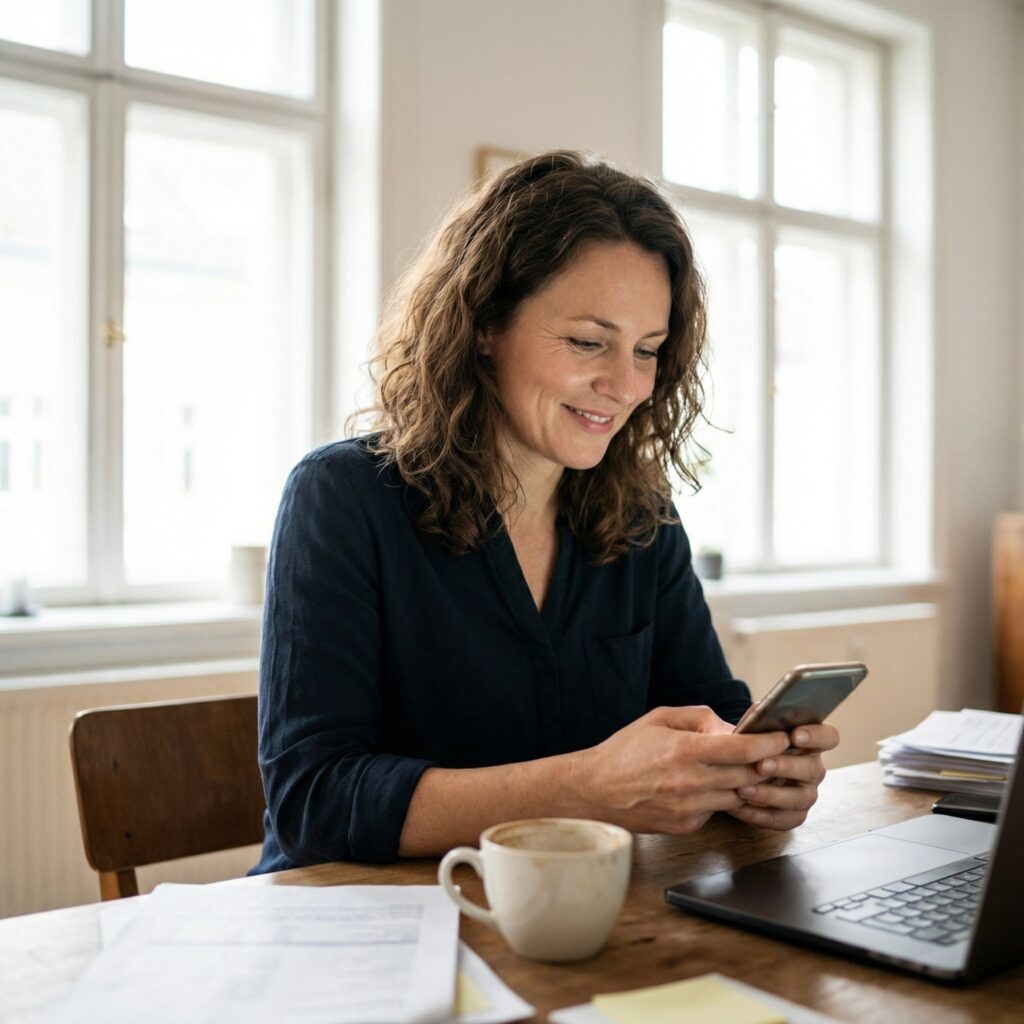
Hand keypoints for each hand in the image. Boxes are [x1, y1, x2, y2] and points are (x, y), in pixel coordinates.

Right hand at [568, 705, 790, 835]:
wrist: (595, 789)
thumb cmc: (626, 750)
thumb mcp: (660, 718)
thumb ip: (699, 718)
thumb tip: (732, 727)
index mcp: (684, 750)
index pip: (741, 748)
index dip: (768, 743)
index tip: (783, 737)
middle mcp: (689, 782)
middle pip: (747, 775)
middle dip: (763, 763)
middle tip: (772, 753)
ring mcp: (688, 808)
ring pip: (737, 796)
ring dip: (743, 782)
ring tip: (740, 769)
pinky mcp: (685, 826)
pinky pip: (716, 810)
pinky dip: (719, 798)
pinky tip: (707, 786)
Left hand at [727, 723, 838, 830]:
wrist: (731, 770)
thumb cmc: (747, 744)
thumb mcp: (751, 728)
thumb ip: (760, 718)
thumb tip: (764, 711)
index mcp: (809, 743)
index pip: (829, 737)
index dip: (817, 736)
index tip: (795, 735)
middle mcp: (812, 769)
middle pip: (813, 769)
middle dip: (786, 766)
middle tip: (761, 764)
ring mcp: (806, 794)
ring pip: (800, 798)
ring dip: (771, 794)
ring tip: (743, 789)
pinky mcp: (793, 816)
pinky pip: (783, 820)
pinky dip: (759, 815)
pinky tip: (738, 805)